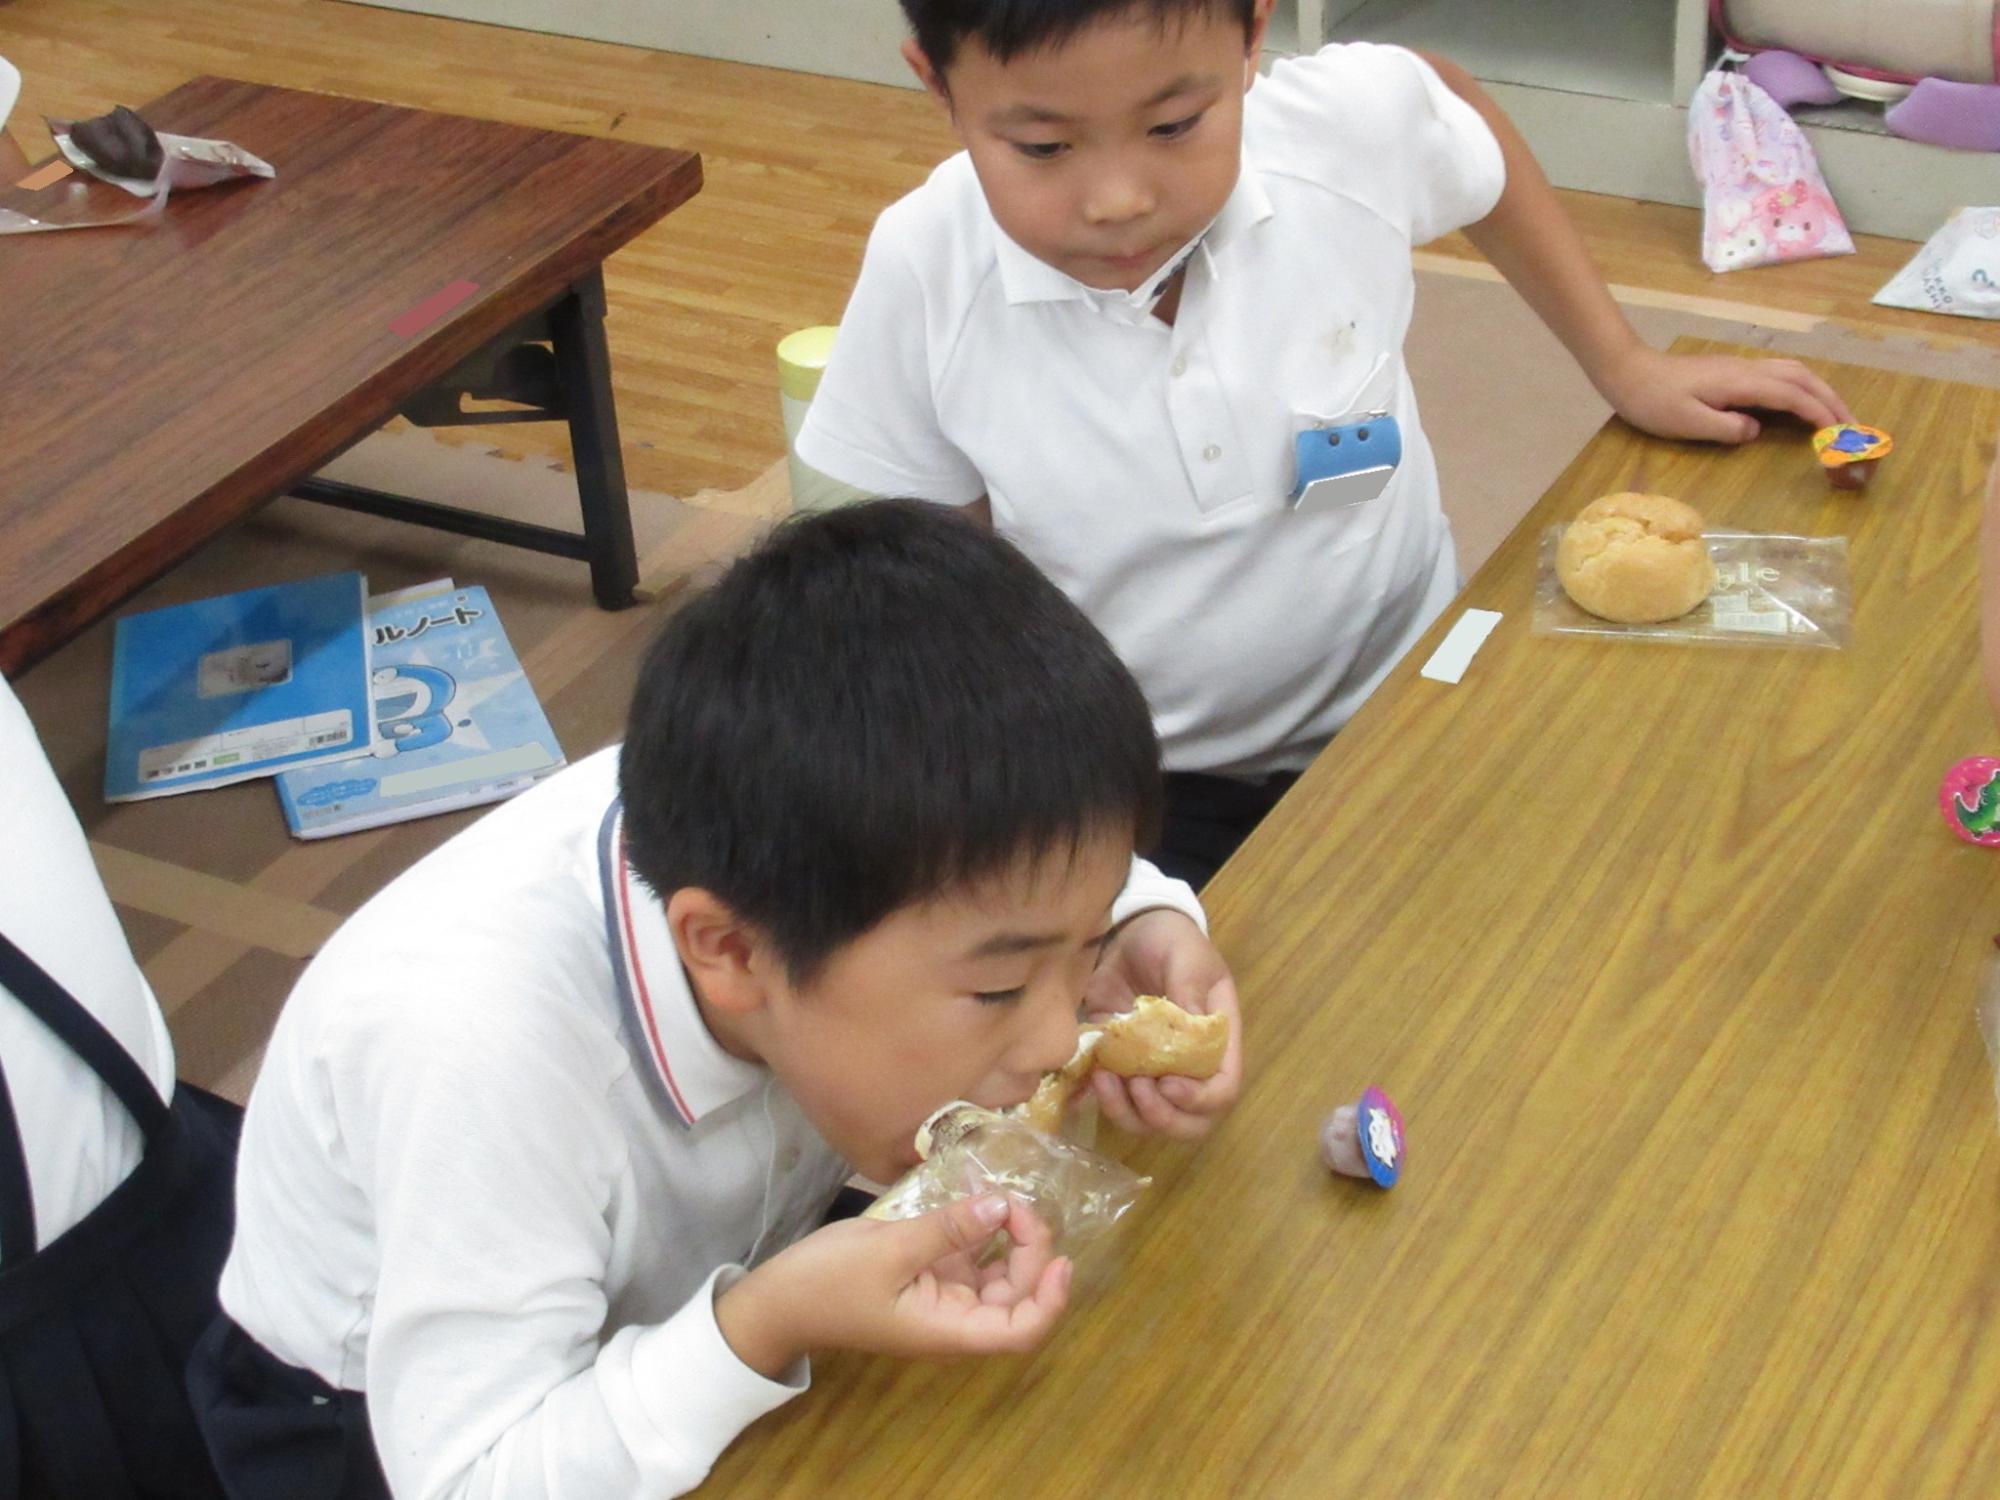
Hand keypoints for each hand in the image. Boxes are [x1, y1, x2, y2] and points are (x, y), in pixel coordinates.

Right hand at [715, 1194, 1070, 1378]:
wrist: (776, 1301)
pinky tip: (973, 1191)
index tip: (1060, 1258)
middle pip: (1015, 1295)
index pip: (1020, 1331)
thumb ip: (949, 1229)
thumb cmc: (828, 1283)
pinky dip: (976, 1227)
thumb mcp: (890, 1248)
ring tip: (998, 1192)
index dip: (1050, 1300)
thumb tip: (1000, 1207)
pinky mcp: (925, 1277)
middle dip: (1027, 1249)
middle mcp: (953, 1319)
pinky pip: (966, 1256)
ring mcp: (940, 1299)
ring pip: (995, 1273)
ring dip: (1005, 1236)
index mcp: (949, 1329)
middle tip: (1013, 1200)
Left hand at [1083, 909, 1242, 1139]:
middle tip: (1137, 1086)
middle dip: (1162, 1117)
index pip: (1223, 1089)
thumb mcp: (1186, 957)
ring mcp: (1152, 1069)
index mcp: (1217, 1040)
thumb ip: (1188, 991)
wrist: (1129, 930)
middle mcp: (1189, 1065)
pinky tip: (1091, 1076)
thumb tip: (1189, 1030)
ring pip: (1148, 1120)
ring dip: (1126, 1111)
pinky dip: (1101, 1100)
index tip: (1168, 1084)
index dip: (1199, 1100)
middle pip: (1190, 1121)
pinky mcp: (1118, 1065)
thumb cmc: (1169, 940)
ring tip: (1106, 1077)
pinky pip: (1114, 1101)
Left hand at [1595, 344, 1850, 443]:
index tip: (1840, 433)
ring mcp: (1742, 368)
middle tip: (1853, 427)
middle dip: (1831, 401)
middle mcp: (1748, 370)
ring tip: (1835, 416)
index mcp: (1741, 382)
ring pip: (1794, 373)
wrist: (1629, 372)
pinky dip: (1800, 388)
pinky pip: (1779, 376)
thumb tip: (1756, 430)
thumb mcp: (1687, 422)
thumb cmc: (1654, 401)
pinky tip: (1801, 404)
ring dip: (1819, 392)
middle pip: (1802, 379)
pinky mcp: (1733, 373)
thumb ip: (1725, 427)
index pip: (1791, 396)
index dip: (1819, 413)